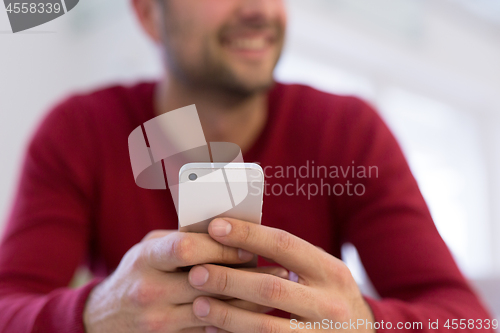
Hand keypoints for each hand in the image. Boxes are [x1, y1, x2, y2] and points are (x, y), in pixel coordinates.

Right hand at [83, 230, 287, 332]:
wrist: (103, 320)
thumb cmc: (136, 273)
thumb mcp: (149, 248)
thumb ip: (182, 237)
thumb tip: (225, 226)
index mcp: (146, 259)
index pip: (186, 248)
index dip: (221, 246)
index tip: (248, 246)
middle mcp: (149, 291)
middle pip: (207, 280)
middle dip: (243, 274)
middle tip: (275, 270)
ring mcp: (158, 321)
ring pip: (215, 310)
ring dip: (248, 301)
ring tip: (273, 290)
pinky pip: (209, 330)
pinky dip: (233, 320)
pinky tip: (253, 311)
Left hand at [188, 218, 375, 332]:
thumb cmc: (330, 294)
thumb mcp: (322, 270)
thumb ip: (291, 256)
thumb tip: (237, 235)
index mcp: (331, 271)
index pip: (285, 245)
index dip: (248, 235)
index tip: (215, 228)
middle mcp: (329, 303)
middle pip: (270, 288)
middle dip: (229, 279)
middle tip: (196, 272)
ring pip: (265, 326)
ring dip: (227, 314)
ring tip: (198, 303)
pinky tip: (214, 328)